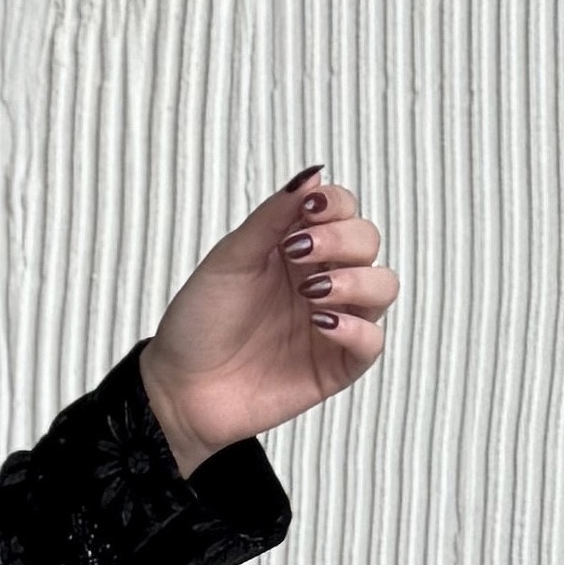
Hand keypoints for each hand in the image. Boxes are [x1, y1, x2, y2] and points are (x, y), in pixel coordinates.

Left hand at [138, 167, 396, 472]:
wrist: (180, 389)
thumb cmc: (199, 323)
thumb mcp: (230, 259)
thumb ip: (272, 218)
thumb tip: (312, 175)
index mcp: (298, 249)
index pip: (344, 211)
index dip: (335, 206)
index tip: (307, 213)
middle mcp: (322, 280)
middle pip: (368, 242)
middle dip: (342, 240)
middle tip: (300, 254)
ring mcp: (332, 323)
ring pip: (383, 286)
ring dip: (356, 279)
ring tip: (312, 292)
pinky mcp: (334, 367)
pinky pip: (372, 342)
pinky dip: (356, 328)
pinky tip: (322, 323)